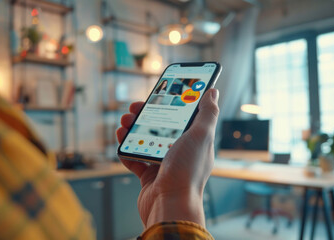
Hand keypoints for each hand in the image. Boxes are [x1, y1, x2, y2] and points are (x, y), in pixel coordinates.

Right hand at [116, 89, 219, 227]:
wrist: (170, 205)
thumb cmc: (187, 171)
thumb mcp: (201, 135)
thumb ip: (207, 113)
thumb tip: (212, 92)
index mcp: (195, 142)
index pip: (183, 116)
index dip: (170, 103)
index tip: (158, 92)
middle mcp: (180, 153)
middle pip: (160, 128)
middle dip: (145, 115)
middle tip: (134, 108)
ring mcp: (164, 166)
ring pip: (145, 142)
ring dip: (132, 130)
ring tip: (124, 123)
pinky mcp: (149, 177)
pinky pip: (135, 160)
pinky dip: (126, 151)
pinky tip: (121, 142)